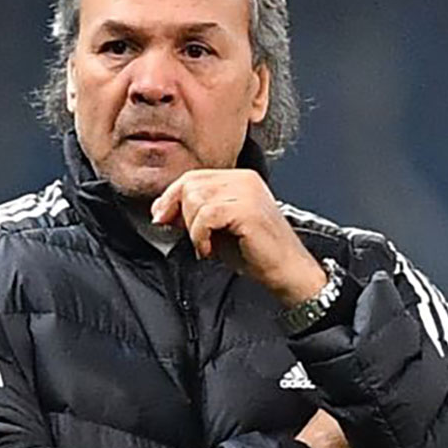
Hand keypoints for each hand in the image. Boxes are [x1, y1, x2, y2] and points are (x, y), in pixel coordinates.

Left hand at [151, 169, 326, 305]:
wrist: (286, 271)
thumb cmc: (256, 253)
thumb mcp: (217, 229)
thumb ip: (194, 215)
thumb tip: (162, 211)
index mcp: (239, 179)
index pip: (193, 177)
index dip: (171, 196)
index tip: (160, 217)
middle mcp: (244, 179)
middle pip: (191, 183)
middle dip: (177, 211)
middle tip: (183, 235)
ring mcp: (247, 191)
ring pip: (195, 198)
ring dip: (192, 227)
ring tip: (205, 245)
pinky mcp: (247, 208)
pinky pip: (206, 216)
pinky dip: (200, 235)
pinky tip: (209, 249)